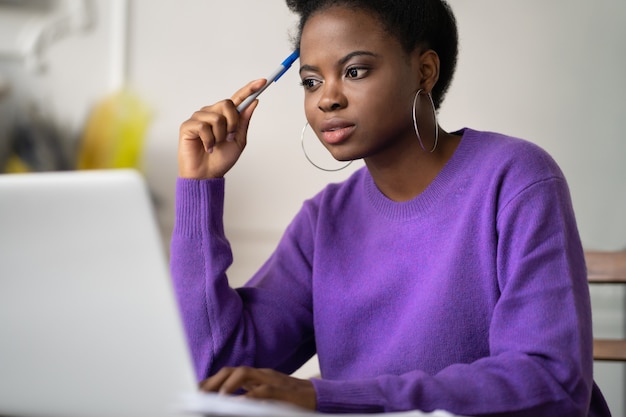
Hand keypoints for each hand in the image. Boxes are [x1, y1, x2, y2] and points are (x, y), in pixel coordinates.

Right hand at [178, 79, 266, 178]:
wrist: (207, 174)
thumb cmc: (221, 159)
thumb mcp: (239, 140)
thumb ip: (244, 121)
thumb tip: (254, 102)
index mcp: (225, 116)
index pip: (238, 98)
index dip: (249, 89)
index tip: (263, 81)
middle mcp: (211, 113)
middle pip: (227, 103)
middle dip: (232, 123)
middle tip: (229, 138)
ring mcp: (199, 118)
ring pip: (216, 117)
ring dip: (220, 135)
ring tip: (215, 145)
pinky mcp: (188, 125)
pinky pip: (203, 126)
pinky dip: (209, 141)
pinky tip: (207, 148)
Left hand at [199, 366, 316, 410]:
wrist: (318, 397)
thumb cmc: (291, 399)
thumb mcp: (266, 397)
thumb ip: (249, 396)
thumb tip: (228, 404)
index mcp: (256, 377)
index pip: (228, 374)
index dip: (210, 382)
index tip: (194, 391)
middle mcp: (261, 375)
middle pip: (232, 370)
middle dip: (213, 382)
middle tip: (199, 395)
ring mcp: (271, 380)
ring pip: (245, 373)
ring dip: (227, 385)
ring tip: (217, 398)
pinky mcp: (282, 390)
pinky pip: (263, 390)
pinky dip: (250, 396)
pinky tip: (239, 404)